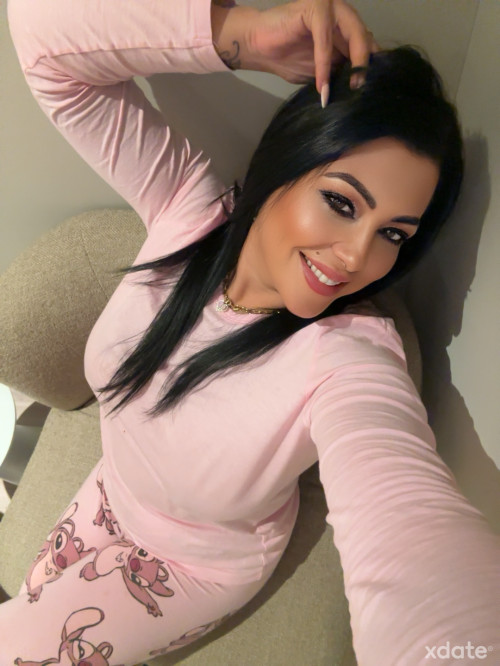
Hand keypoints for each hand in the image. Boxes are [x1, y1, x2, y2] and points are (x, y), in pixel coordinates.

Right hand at [247, 0, 377, 96]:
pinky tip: (322, 85)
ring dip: (353, 63)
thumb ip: (341, 69)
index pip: (368, 44)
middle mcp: (342, 13)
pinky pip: (326, 40)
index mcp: (346, 26)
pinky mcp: (316, 7)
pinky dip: (324, 65)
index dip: (371, 66)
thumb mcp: (322, 69)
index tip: (371, 89)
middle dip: (366, 64)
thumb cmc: (287, 58)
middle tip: (360, 88)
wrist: (258, 47)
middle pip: (365, 38)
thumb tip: (362, 83)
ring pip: (354, 34)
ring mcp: (330, 6)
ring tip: (350, 87)